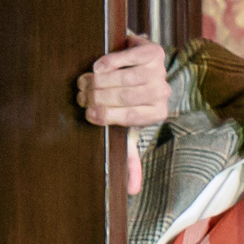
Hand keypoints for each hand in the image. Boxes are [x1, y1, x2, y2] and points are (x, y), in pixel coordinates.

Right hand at [80, 33, 170, 194]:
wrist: (143, 65)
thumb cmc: (132, 99)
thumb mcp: (131, 127)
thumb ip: (130, 156)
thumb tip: (132, 192)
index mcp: (157, 114)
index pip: (128, 118)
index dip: (105, 116)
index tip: (87, 114)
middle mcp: (163, 93)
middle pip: (126, 96)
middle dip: (98, 96)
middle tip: (81, 96)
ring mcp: (160, 71)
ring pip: (125, 77)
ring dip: (100, 80)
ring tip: (84, 82)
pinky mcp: (153, 51)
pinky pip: (127, 57)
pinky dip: (109, 62)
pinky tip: (96, 66)